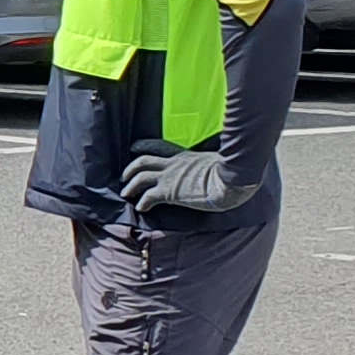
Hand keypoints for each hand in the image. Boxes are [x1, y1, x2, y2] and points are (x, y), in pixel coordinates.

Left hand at [120, 141, 255, 213]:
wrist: (230, 181)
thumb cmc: (229, 172)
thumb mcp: (214, 161)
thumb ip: (205, 164)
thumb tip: (214, 168)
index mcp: (184, 156)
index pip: (158, 146)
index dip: (143, 146)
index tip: (134, 147)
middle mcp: (173, 164)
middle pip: (143, 161)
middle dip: (130, 168)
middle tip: (124, 176)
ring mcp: (170, 177)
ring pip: (140, 177)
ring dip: (130, 185)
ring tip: (126, 193)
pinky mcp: (169, 192)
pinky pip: (149, 197)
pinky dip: (142, 203)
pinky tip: (141, 208)